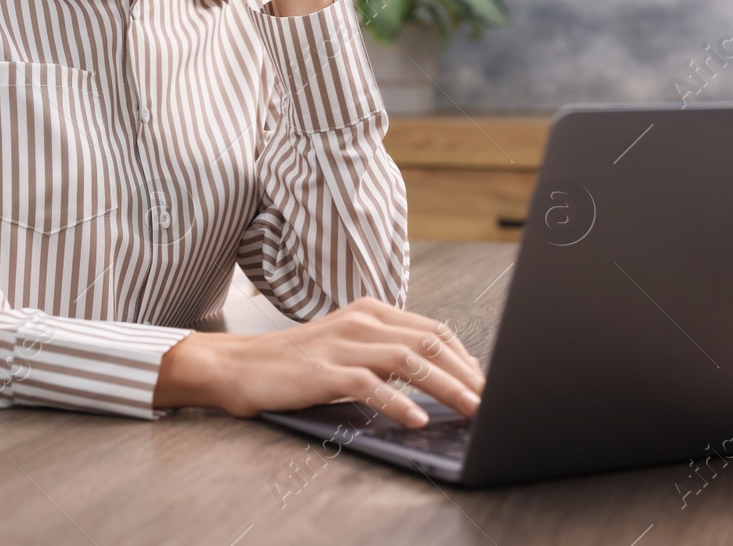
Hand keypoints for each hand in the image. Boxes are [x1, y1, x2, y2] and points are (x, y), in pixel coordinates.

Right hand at [154, 297, 485, 427]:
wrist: (240, 365)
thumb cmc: (297, 363)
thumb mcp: (348, 348)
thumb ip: (386, 354)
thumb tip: (433, 379)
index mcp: (372, 311)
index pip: (433, 331)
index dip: (465, 358)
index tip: (485, 383)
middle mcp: (362, 321)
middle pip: (430, 342)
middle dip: (467, 372)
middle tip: (492, 399)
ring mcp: (344, 343)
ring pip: (409, 361)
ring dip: (446, 386)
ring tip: (472, 409)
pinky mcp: (325, 370)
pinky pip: (370, 385)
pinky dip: (398, 403)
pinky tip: (417, 420)